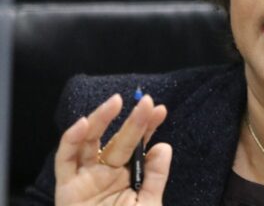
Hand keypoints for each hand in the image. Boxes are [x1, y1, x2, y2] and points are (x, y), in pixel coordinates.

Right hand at [54, 93, 170, 204]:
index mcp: (128, 176)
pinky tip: (83, 123)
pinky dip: (71, 140)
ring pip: (90, 142)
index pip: (139, 146)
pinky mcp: (67, 188)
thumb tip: (163, 147)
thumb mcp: (148, 205)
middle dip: (133, 121)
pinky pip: (65, 160)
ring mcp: (86, 178)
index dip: (148, 127)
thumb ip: (155, 178)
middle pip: (118, 140)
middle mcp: (106, 173)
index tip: (161, 110)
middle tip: (147, 103)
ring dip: (101, 120)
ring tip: (116, 103)